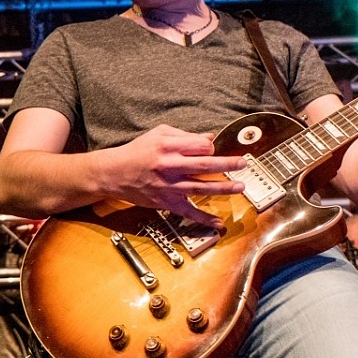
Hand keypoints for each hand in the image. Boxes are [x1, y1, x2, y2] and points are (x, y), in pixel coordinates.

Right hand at [99, 124, 245, 229]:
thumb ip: (185, 135)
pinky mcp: (166, 202)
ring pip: (201, 187)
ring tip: (240, 186)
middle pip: (204, 165)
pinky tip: (218, 223)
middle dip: (227, 164)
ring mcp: (169, 186)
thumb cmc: (137, 151)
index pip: (200, 145)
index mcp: (169, 147)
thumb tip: (210, 138)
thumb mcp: (159, 134)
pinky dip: (203, 218)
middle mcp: (170, 166)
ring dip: (223, 188)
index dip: (210, 146)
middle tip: (243, 163)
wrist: (114, 173)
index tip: (212, 149)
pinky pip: (188, 211)